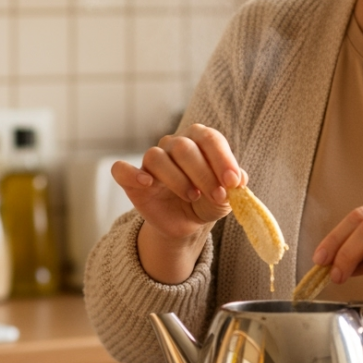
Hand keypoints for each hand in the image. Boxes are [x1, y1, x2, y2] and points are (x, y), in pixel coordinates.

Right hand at [111, 124, 246, 282]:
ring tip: (192, 197)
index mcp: (199, 140)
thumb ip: (234, 185)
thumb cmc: (207, 201)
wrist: (186, 223)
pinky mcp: (132, 179)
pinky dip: (132, 174)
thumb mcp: (226, 197)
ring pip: (157, 157)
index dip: (222, 159)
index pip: (209, 139)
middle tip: (217, 196)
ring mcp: (152, 160)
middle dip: (204, 174)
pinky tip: (148, 183)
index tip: (232, 182)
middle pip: (183, 147)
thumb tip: (240, 178)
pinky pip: (122, 169)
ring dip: (177, 179)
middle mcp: (174, 144)